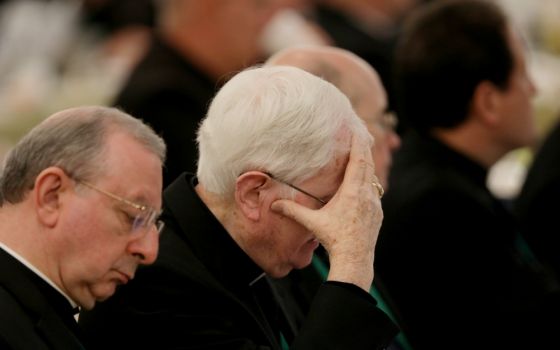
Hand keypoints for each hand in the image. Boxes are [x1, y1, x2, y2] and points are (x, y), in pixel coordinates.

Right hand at [271, 135, 381, 290]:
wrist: (355, 259)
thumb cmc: (334, 240)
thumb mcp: (313, 223)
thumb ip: (293, 211)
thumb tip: (273, 205)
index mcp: (352, 192)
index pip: (358, 161)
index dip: (358, 144)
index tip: (357, 131)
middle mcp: (367, 195)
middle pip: (368, 165)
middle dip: (364, 149)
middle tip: (360, 135)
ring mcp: (375, 204)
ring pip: (373, 178)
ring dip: (367, 165)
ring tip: (361, 155)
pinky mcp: (378, 213)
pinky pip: (375, 191)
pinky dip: (369, 181)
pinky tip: (363, 182)